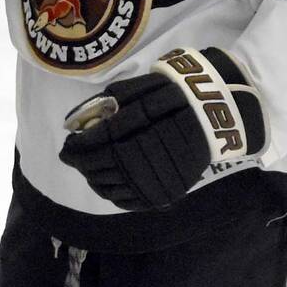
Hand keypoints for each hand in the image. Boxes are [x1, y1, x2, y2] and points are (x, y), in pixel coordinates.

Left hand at [59, 47, 265, 211]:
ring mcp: (157, 179)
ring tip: (88, 168)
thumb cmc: (177, 92)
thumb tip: (75, 123)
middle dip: (81, 162)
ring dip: (93, 178)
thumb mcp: (143, 86)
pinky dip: (112, 193)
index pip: (94, 146)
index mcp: (137, 133)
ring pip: (110, 187)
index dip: (76, 147)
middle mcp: (146, 158)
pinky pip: (129, 200)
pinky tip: (106, 182)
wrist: (219, 112)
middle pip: (98, 168)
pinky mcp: (166, 192)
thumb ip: (108, 104)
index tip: (67, 145)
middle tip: (72, 157)